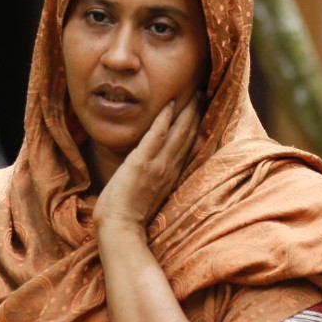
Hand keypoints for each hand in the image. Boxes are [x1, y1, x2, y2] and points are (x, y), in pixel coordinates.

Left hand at [94, 92, 200, 234]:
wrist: (120, 229)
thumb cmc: (127, 214)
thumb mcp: (148, 193)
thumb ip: (154, 178)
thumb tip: (151, 168)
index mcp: (170, 176)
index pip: (186, 146)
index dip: (194, 127)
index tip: (200, 110)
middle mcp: (169, 168)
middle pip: (187, 136)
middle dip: (195, 113)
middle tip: (201, 93)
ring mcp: (157, 165)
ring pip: (177, 133)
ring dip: (186, 111)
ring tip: (193, 92)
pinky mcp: (141, 163)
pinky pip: (156, 136)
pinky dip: (163, 119)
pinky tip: (170, 104)